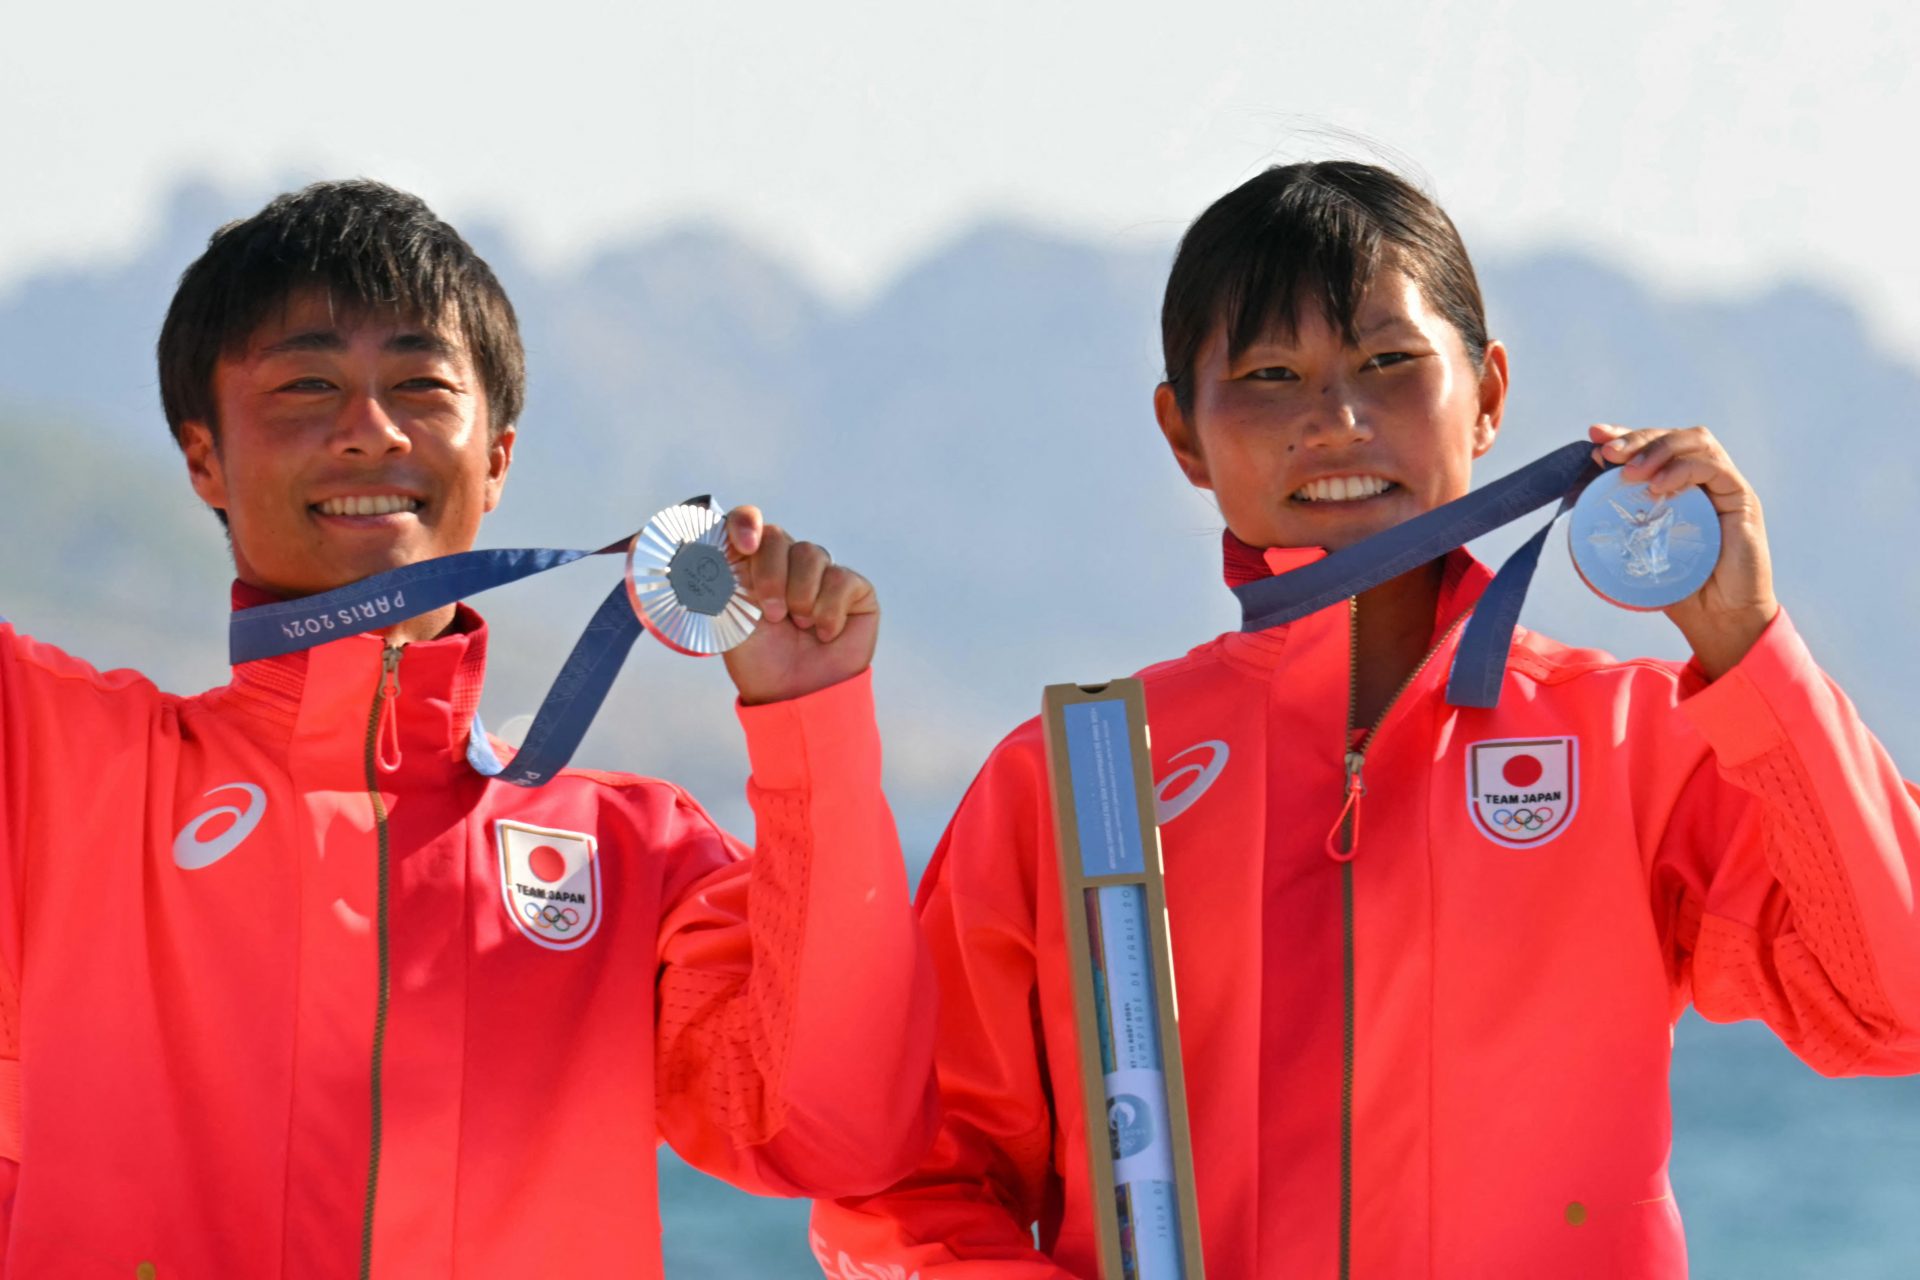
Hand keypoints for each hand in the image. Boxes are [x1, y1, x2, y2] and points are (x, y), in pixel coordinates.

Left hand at [718, 506, 878, 704]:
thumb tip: (701, 545)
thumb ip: (717, 578)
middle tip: (771, 615)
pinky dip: (828, 612)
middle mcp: (788, 563)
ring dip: (800, 597)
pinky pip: (841, 579)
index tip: (743, 546)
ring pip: (811, 553)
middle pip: (777, 536)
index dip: (744, 523)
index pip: (747, 522)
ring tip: (799, 626)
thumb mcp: (727, 617)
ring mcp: (823, 573)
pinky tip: (824, 633)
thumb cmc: (760, 659)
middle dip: (771, 576)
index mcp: (753, 564)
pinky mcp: (855, 590)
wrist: (797, 695)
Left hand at [1588, 425, 1778, 679]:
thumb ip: (1617, 526)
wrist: (1718, 617)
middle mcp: (1704, 478)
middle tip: (1606, 453)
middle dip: (1636, 438)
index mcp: (1679, 484)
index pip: (1653, 444)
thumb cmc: (1677, 586)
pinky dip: (1683, 469)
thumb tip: (1577, 507)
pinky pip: (1714, 468)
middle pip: (1672, 436)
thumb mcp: (1637, 550)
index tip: (1594, 436)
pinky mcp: (1742, 498)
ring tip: (1628, 472)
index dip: (1625, 434)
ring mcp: (1724, 485)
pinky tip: (1658, 486)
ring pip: (1695, 441)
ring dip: (1657, 449)